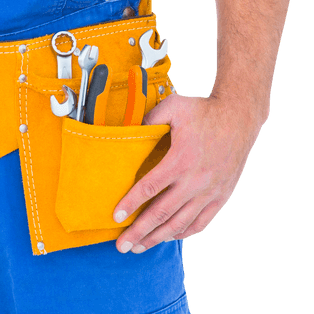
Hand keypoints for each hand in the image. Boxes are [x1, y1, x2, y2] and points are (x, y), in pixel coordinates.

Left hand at [112, 92, 263, 252]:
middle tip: (121, 245)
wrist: (239, 118)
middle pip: (161, 213)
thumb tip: (131, 129)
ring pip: (179, 223)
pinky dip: (183, 233)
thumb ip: (151, 118)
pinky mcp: (221, 197)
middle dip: (139, 231)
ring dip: (158, 238)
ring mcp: (209, 192)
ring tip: (139, 247)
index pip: (150, 188)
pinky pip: (200, 223)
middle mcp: (195, 181)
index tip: (116, 217)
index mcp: (180, 160)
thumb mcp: (174, 106)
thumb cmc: (204, 110)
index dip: (131, 204)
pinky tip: (168, 237)